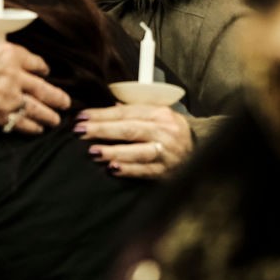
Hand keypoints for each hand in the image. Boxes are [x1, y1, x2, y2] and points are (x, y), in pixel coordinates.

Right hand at [0, 34, 70, 133]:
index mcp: (12, 53)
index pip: (36, 63)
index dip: (43, 69)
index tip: (45, 73)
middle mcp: (15, 76)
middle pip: (45, 88)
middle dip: (57, 97)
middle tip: (65, 102)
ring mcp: (8, 97)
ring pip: (38, 109)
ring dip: (49, 115)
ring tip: (55, 120)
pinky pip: (20, 123)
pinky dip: (31, 127)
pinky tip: (37, 129)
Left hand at [76, 104, 192, 178]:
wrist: (200, 151)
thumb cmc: (170, 131)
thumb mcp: (156, 115)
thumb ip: (132, 111)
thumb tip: (105, 107)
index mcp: (159, 113)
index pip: (126, 112)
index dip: (102, 114)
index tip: (82, 117)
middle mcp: (165, 131)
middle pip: (129, 129)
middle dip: (102, 130)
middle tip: (80, 132)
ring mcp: (167, 152)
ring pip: (138, 151)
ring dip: (114, 152)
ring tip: (94, 152)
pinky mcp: (167, 171)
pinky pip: (146, 170)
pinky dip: (129, 169)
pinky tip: (113, 169)